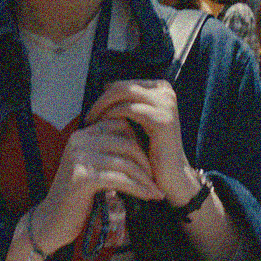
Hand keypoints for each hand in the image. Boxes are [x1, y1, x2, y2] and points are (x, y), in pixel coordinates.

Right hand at [30, 117, 163, 254]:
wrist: (51, 221)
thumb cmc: (77, 197)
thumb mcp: (92, 168)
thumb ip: (108, 154)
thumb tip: (142, 146)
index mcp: (81, 135)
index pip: (120, 126)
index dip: (140, 142)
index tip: (151, 162)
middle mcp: (78, 141)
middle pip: (126, 142)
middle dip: (146, 162)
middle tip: (157, 179)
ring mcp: (79, 158)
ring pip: (125, 162)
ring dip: (145, 178)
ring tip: (156, 191)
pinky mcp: (83, 177)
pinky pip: (120, 179)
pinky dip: (138, 188)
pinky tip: (148, 196)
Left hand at [85, 79, 200, 207]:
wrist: (171, 176)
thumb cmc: (151, 150)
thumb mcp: (140, 120)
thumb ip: (128, 103)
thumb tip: (105, 86)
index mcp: (161, 89)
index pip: (126, 84)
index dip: (107, 95)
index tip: (94, 110)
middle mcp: (166, 92)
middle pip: (124, 86)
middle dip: (103, 100)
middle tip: (89, 116)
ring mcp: (166, 104)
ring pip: (124, 93)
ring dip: (103, 107)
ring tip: (92, 122)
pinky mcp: (161, 119)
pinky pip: (128, 109)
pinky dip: (111, 115)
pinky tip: (102, 128)